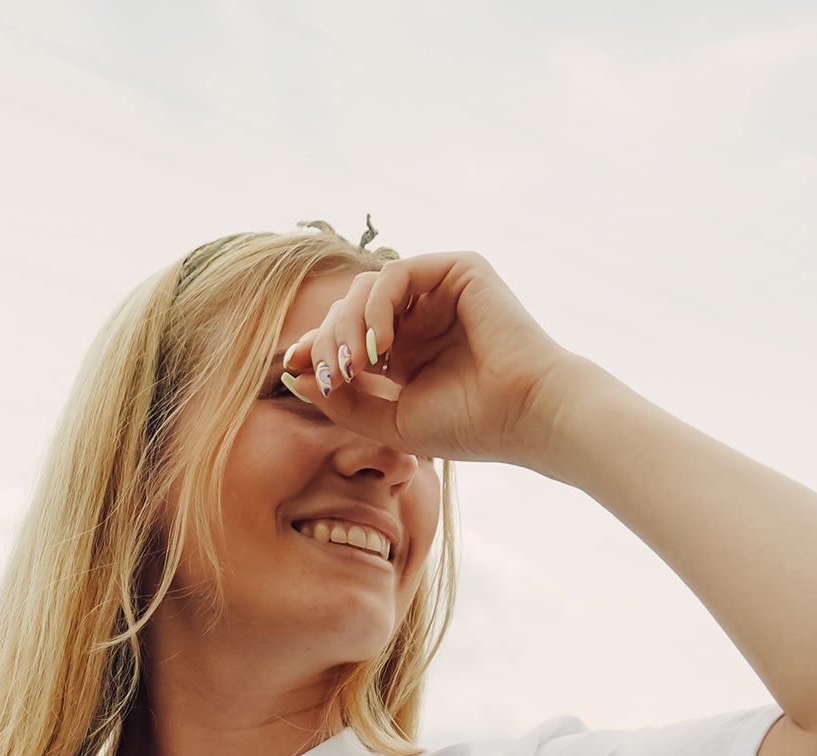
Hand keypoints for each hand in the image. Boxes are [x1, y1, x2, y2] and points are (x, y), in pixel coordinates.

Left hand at [283, 251, 583, 472]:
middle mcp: (418, 317)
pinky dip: (376, 308)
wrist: (524, 415)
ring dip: (348, 326)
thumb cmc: (467, 426)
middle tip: (333, 377)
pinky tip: (379, 345)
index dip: (315, 348)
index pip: (345, 334)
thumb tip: (293, 374)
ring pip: (365, 288)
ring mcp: (438, 291)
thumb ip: (343, 400)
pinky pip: (395, 274)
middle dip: (329, 341)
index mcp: (404, 351)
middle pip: (348, 308)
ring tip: (356, 366)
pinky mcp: (457, 269)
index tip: (292, 368)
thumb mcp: (390, 420)